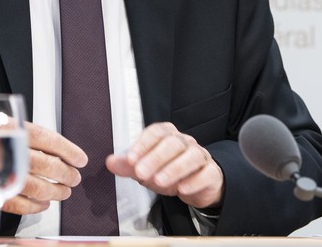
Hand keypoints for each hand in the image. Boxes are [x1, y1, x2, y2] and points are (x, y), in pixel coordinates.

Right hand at [0, 122, 86, 214]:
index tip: (80, 159)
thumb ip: (28, 137)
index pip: (47, 139)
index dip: (68, 150)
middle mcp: (5, 151)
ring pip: (36, 186)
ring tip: (63, 192)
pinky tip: (44, 203)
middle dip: (65, 174)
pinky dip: (37, 206)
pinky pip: (22, 204)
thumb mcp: (4, 129)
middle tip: (74, 178)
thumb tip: (60, 150)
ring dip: (55, 191)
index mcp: (10, 130)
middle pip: (45, 164)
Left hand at [105, 122, 223, 209]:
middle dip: (154, 158)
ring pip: (190, 156)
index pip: (155, 132)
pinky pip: (206, 173)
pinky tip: (182, 188)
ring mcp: (200, 156)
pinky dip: (194, 181)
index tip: (130, 158)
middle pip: (172, 143)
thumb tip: (110, 162)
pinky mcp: (212, 172)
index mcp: (167, 136)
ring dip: (173, 168)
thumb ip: (128, 166)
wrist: (197, 186)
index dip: (142, 144)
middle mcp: (185, 142)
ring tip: (159, 181)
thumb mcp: (147, 170)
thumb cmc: (170, 173)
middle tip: (140, 172)